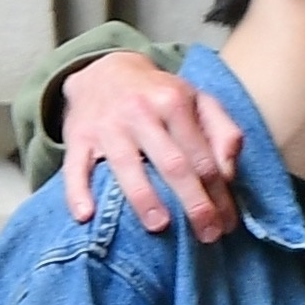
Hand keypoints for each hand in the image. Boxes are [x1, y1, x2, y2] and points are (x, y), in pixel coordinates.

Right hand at [60, 51, 242, 243]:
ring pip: (127, 166)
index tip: (228, 224)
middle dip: (194, 204)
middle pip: (173, 165)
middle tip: (208, 235)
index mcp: (174, 103)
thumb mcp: (198, 101)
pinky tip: (85, 216)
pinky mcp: (78, 136)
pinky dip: (77, 192)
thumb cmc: (160, 95)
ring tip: (159, 227)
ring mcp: (107, 125)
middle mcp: (140, 112)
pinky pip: (75, 166)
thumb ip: (224, 132)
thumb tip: (230, 174)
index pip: (204, 159)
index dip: (220, 195)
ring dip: (144, 199)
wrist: (104, 70)